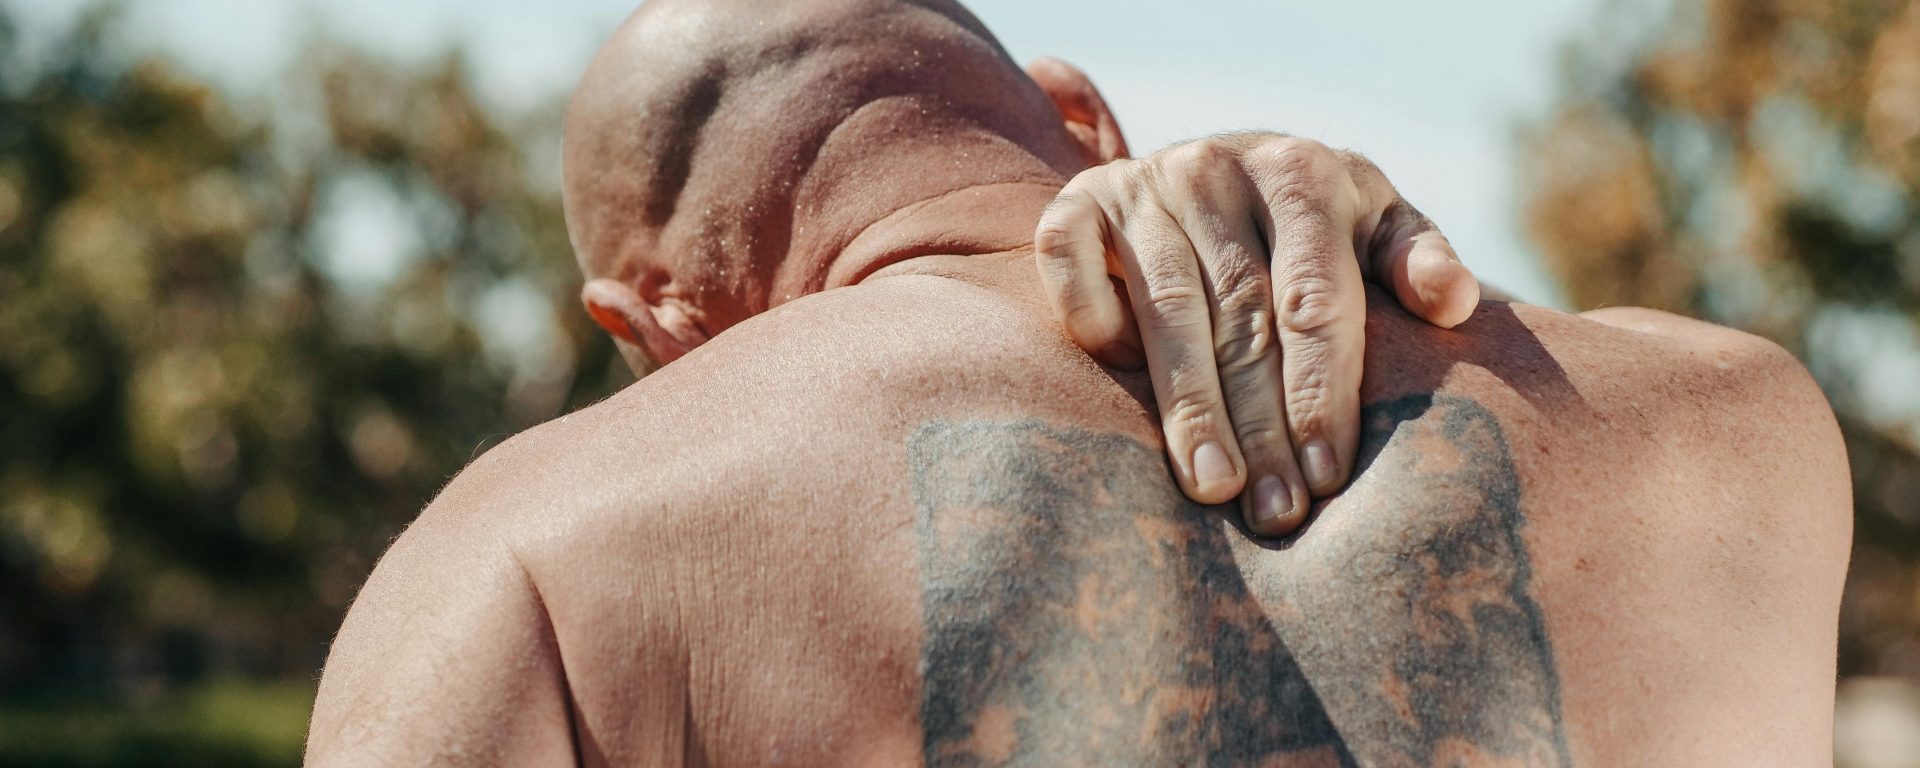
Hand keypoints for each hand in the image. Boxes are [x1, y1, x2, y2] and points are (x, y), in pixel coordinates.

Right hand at [1034, 132, 1479, 535]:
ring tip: (1211, 487)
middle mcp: (1219, 168)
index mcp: (1303, 174)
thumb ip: (1418, 260)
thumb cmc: (1314, 227)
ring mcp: (1145, 182)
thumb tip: (1454, 305)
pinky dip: (1091, 318)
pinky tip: (1121, 381)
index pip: (1315, 300)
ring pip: (1166, 307)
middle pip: (1243, 316)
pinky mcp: (1079, 200)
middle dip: (1260, 424)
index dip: (1320, 393)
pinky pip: (1069, 260)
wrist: (1220, 169)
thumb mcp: (1378, 227)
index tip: (1328, 477)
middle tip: (1274, 512)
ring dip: (1188, 405)